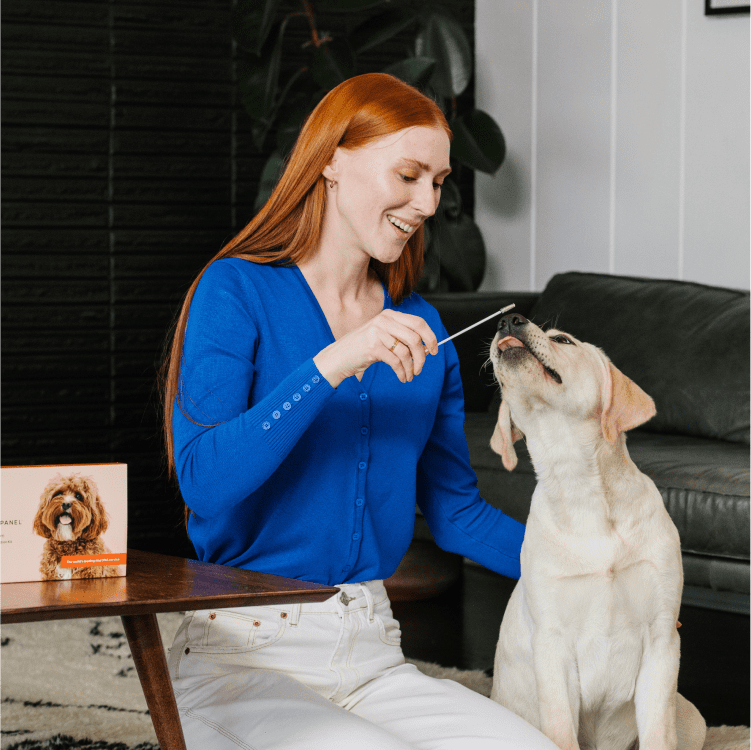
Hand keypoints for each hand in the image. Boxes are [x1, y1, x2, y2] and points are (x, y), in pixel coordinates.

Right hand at [313, 309, 438, 387]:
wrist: (339, 357)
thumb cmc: (362, 348)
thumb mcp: (382, 335)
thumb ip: (401, 337)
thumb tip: (426, 348)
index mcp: (389, 315)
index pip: (418, 322)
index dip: (430, 337)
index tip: (434, 350)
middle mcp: (384, 320)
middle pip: (415, 338)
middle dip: (422, 356)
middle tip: (421, 367)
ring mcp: (377, 332)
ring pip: (406, 352)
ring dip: (411, 367)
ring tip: (410, 375)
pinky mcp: (373, 346)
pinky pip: (396, 362)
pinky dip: (402, 372)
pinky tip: (402, 377)